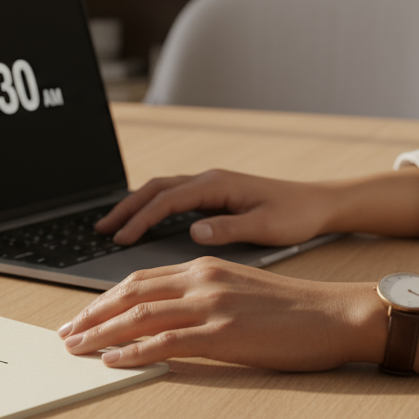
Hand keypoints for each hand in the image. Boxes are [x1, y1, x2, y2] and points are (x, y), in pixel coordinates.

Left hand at [57, 257, 383, 370]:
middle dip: (91, 314)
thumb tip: (170, 316)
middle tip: (66, 332)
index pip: (140, 279)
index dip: (105, 298)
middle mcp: (201, 279)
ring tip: (77, 348)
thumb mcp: (240, 289)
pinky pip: (165, 341)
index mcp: (204, 267)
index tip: (83, 314)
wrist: (335, 314)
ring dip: (101, 333)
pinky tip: (112, 360)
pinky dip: (132, 351)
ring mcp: (211, 306)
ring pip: (139, 316)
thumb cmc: (293, 309)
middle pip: (130, 293)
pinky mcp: (222, 333)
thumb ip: (204, 295)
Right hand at [95, 169, 335, 246]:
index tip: (121, 238)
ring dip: (135, 206)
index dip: (141, 219)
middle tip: (100, 229)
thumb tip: (194, 231)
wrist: (318, 203)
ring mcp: (210, 186)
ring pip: (161, 190)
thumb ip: (229, 228)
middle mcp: (209, 180)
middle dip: (126, 208)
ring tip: (111, 226)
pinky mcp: (213, 196)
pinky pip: (172, 198)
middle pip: (155, 188)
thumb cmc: (296, 215)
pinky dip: (151, 208)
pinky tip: (141, 223)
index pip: (168, 199)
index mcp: (218, 185)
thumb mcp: (266, 226)